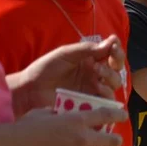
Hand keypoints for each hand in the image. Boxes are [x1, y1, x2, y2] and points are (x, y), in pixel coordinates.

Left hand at [10, 35, 126, 115]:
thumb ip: (88, 48)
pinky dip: (107, 93)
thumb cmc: (45, 68)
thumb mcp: (66, 53)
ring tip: (97, 72)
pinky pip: (106, 100)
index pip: (111, 55)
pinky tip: (98, 87)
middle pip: (117, 70)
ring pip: (114, 85)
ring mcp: (93, 90)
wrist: (30, 89)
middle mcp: (95, 75)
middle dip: (115, 63)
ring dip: (111, 77)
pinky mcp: (90, 103)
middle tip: (104, 61)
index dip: (117, 50)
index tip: (114, 45)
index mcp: (91, 61)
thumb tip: (112, 42)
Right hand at [11, 107, 125, 145]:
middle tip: (111, 144)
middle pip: (113, 142)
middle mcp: (82, 138)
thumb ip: (58, 113)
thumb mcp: (44, 112)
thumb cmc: (25, 127)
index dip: (119, 116)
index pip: (107, 115)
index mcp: (77, 120)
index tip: (123, 117)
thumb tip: (61, 113)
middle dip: (115, 143)